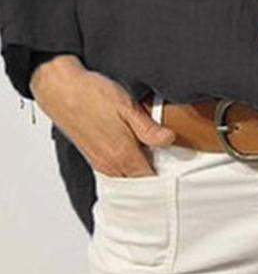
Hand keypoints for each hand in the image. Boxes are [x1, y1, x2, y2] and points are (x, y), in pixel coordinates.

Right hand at [30, 55, 174, 176]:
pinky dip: (128, 167)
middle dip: (156, 176)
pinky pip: (116, 172)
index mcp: (123, 155)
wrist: (61, 90)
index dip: (167, 176)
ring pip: (127, 178)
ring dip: (141, 171)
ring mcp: (100, 163)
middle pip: (139, 183)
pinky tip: (135, 150)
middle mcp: (110, 165)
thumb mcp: (128, 107)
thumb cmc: (93, 95)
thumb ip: (149, 129)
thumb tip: (170, 140)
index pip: (151, 181)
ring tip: (156, 154)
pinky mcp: (93, 157)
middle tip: (172, 161)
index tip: (180, 166)